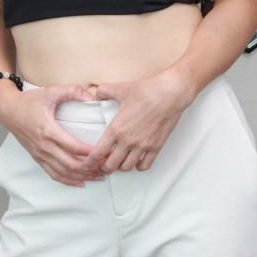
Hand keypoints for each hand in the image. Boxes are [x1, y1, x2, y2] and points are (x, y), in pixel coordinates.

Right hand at [0, 82, 108, 186]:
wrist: (8, 110)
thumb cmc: (30, 101)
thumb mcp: (51, 91)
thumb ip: (72, 91)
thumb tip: (91, 96)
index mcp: (49, 130)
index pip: (73, 147)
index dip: (90, 153)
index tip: (105, 152)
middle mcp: (44, 146)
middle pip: (70, 165)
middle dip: (90, 168)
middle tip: (106, 165)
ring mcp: (40, 154)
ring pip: (63, 173)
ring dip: (82, 176)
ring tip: (99, 176)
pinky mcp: (38, 158)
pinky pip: (53, 174)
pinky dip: (68, 181)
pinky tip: (81, 182)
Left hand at [78, 69, 193, 174]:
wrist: (169, 94)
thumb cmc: (146, 91)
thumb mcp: (121, 89)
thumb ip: (105, 91)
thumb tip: (96, 93)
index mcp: (115, 129)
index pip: (97, 153)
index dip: (89, 162)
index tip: (86, 164)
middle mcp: (127, 141)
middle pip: (110, 165)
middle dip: (105, 166)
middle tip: (104, 162)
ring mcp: (142, 146)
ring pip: (127, 167)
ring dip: (121, 166)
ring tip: (120, 160)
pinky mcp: (156, 147)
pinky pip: (145, 166)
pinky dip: (139, 166)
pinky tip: (137, 160)